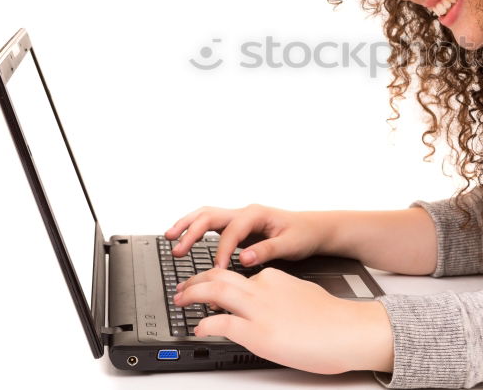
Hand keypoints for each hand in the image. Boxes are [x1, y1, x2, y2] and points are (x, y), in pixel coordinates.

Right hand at [164, 203, 327, 269]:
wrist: (313, 229)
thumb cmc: (303, 234)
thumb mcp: (290, 244)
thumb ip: (267, 250)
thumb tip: (245, 258)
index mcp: (256, 214)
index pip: (231, 232)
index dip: (222, 251)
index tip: (216, 269)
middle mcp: (245, 213)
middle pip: (211, 216)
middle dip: (192, 232)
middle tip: (177, 249)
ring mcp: (239, 218)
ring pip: (207, 216)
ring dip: (187, 226)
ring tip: (169, 237)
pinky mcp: (237, 228)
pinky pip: (211, 225)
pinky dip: (195, 230)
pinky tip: (184, 239)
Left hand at [174, 266, 393, 373]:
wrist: (348, 330)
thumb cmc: (333, 318)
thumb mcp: (303, 295)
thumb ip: (283, 295)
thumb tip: (274, 306)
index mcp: (274, 278)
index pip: (238, 276)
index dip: (217, 281)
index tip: (208, 287)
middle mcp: (262, 288)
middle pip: (218, 276)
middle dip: (195, 281)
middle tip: (182, 288)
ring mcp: (258, 309)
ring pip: (213, 291)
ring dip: (192, 294)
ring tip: (181, 300)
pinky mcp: (256, 332)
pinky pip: (220, 324)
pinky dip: (205, 325)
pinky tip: (198, 329)